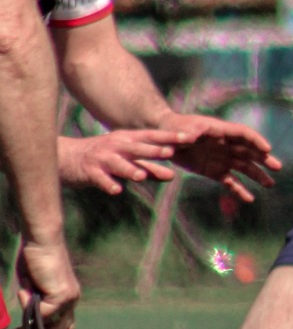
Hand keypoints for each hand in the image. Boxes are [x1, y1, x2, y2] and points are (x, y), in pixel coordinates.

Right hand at [15, 238, 79, 328]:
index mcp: (67, 297)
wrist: (41, 240)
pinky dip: (28, 303)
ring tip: (21, 313)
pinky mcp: (62, 296)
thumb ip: (32, 302)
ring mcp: (69, 298)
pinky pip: (43, 312)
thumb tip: (29, 319)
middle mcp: (72, 299)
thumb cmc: (34, 258)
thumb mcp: (31, 286)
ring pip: (53, 325)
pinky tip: (26, 286)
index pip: (65, 325)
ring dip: (33, 322)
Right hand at [59, 128, 180, 194]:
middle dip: (153, 150)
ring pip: (118, 164)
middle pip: (137, 148)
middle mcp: (116, 146)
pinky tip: (116, 191)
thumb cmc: (104, 159)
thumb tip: (173, 175)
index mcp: (127, 140)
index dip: (169, 137)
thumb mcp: (127, 161)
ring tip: (141, 176)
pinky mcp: (89, 172)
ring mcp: (102, 159)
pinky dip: (108, 184)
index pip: (151, 137)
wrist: (67, 158)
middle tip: (169, 152)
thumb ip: (149, 169)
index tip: (188, 138)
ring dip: (130, 169)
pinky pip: (100, 179)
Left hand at [167, 113, 281, 201]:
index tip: (267, 149)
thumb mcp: (182, 129)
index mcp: (222, 131)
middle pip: (250, 152)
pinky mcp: (215, 172)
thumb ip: (188, 133)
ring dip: (257, 175)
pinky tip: (250, 199)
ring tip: (270, 184)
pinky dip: (240, 190)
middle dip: (264, 160)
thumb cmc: (175, 129)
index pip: (244, 134)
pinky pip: (231, 182)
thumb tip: (190, 138)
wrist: (165, 141)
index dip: (256, 141)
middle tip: (278, 167)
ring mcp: (222, 159)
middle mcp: (226, 145)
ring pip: (244, 168)